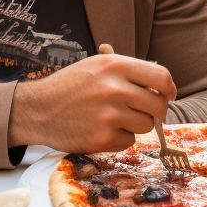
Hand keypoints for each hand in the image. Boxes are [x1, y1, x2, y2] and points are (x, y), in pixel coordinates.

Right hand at [8, 54, 176, 152]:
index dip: (169, 89)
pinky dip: (120, 138)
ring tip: (114, 118)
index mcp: (115, 65)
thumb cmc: (70, 86)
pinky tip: (102, 129)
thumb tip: (162, 88)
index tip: (168, 95)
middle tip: (143, 111)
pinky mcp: (101, 138)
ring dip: (136, 124)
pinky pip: (128, 141)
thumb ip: (129, 73)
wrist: (37, 109)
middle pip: (158, 104)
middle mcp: (114, 88)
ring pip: (146, 124)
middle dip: (155, 111)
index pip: (161, 77)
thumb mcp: (98, 66)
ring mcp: (108, 114)